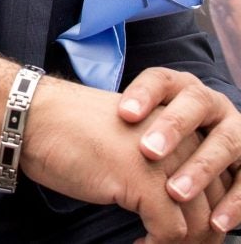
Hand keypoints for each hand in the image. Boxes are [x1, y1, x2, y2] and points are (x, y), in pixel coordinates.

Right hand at [20, 75, 228, 242]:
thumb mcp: (126, 146)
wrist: (34, 117)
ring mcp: (163, 158)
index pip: (213, 182)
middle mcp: (180, 137)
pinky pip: (171, 232)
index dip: (202, 218)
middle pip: (212, 203)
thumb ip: (156, 166)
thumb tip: (176, 208)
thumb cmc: (70, 134)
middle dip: (197, 238)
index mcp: (177, 126)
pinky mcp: (144, 178)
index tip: (177, 237)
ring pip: (198, 222)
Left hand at [119, 67, 240, 238]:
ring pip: (224, 142)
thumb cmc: (149, 139)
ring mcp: (231, 129)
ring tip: (175, 192)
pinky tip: (216, 221)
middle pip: (192, 104)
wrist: (186, 147)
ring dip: (201, 167)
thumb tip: (76, 142)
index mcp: (177, 86)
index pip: (159, 80)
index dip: (144, 95)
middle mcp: (207, 102)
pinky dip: (235, 201)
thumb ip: (123, 129)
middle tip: (147, 151)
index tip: (124, 114)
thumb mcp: (137, 128)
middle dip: (172, 126)